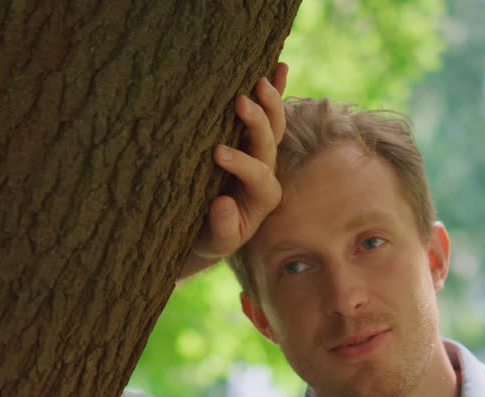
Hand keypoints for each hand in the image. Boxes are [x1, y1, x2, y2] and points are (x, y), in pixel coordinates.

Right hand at [180, 62, 288, 279]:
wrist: (205, 230)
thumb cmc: (208, 237)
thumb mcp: (215, 242)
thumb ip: (223, 228)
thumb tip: (224, 204)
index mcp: (263, 196)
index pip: (259, 175)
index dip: (242, 163)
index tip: (217, 154)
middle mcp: (265, 170)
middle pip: (270, 143)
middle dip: (258, 122)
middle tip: (241, 103)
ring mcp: (259, 153)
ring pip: (272, 124)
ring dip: (270, 101)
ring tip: (260, 80)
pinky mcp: (249, 140)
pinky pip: (267, 114)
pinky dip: (275, 90)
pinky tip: (279, 66)